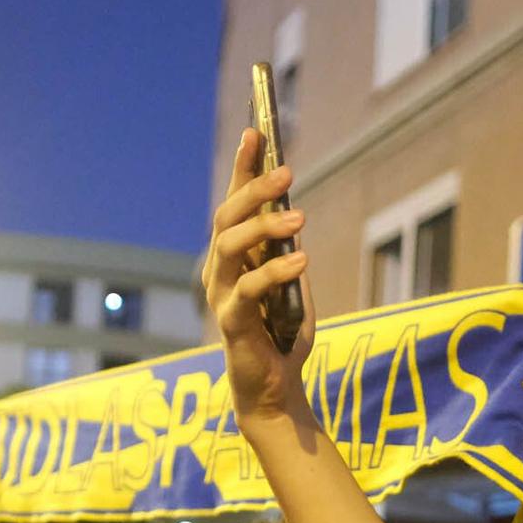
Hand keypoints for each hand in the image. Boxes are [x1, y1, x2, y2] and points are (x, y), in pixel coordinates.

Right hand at [205, 127, 316, 422]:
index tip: (256, 132)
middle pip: (226, 218)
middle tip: (286, 171)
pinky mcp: (231, 323)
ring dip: (264, 225)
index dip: (242, 167)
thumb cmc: (281, 335)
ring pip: (229, 246)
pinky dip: (276, 271)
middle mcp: (219, 271)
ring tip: (300, 217)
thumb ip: (285, 249)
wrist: (274, 390)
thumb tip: (292, 209)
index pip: (234, 203)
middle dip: (254, 188)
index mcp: (233, 257)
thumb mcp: (290, 282)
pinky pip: (249, 289)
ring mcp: (221, 295)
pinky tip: (302, 260)